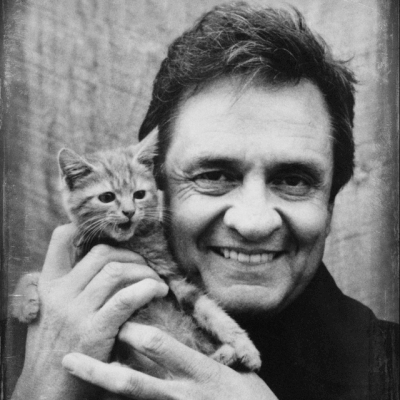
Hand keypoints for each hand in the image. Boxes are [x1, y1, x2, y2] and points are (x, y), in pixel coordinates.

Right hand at [11, 224, 167, 399]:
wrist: (45, 392)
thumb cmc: (54, 349)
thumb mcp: (48, 313)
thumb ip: (67, 288)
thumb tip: (101, 265)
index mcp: (48, 286)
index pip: (59, 241)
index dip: (85, 230)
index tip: (110, 236)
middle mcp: (61, 294)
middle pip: (102, 254)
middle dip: (130, 255)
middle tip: (144, 266)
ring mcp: (76, 311)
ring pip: (116, 271)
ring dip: (143, 271)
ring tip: (155, 281)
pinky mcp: (94, 331)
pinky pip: (127, 298)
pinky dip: (147, 289)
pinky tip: (157, 292)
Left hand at [63, 322, 277, 399]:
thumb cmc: (253, 399)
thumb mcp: (235, 372)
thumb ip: (207, 354)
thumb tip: (185, 338)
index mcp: (199, 372)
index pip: (159, 346)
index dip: (133, 331)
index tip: (114, 317)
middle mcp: (182, 394)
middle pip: (132, 381)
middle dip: (98, 370)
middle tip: (69, 359)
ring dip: (102, 393)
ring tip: (75, 378)